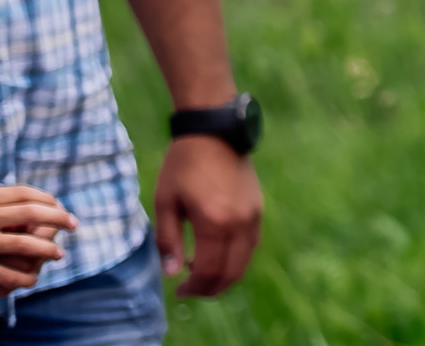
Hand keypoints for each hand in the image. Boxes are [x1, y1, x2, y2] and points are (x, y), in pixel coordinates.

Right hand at [0, 186, 75, 296]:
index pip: (25, 194)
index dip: (47, 199)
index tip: (59, 205)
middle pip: (34, 213)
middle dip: (59, 218)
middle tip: (73, 224)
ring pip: (27, 244)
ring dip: (49, 249)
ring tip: (58, 254)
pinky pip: (8, 274)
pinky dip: (25, 278)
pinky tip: (33, 278)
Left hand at [154, 135, 262, 296]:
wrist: (216, 133)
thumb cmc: (183, 165)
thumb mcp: (165, 201)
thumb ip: (168, 239)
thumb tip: (171, 272)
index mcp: (214, 222)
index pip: (209, 270)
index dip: (194, 287)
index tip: (179, 292)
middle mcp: (239, 223)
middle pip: (231, 271)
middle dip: (211, 287)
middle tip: (190, 290)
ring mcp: (253, 216)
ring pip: (245, 260)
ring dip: (226, 275)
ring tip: (203, 275)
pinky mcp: (258, 209)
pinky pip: (251, 244)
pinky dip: (237, 258)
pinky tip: (218, 254)